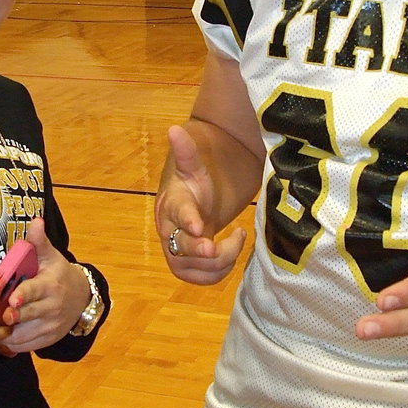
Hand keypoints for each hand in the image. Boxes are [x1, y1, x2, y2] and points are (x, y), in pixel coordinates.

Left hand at [0, 217, 91, 350]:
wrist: (80, 298)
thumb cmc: (57, 274)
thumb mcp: (49, 256)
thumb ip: (38, 241)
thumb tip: (36, 221)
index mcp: (50, 285)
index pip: (35, 291)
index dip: (23, 296)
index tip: (11, 300)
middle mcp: (52, 307)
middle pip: (26, 315)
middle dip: (8, 319)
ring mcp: (50, 326)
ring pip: (23, 335)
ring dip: (4, 334)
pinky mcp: (47, 339)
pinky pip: (25, 346)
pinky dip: (9, 344)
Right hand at [155, 125, 246, 285]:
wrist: (194, 201)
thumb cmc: (194, 184)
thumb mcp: (194, 166)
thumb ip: (186, 151)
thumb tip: (175, 129)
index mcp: (172, 204)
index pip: (178, 214)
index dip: (188, 221)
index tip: (200, 228)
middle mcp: (169, 231)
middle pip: (179, 249)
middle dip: (201, 251)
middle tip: (219, 248)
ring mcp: (176, 251)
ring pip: (193, 269)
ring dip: (218, 261)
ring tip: (237, 238)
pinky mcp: (187, 266)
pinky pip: (200, 279)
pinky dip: (218, 273)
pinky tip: (230, 252)